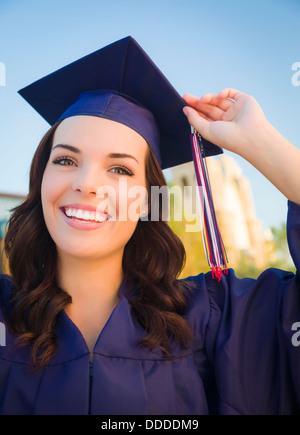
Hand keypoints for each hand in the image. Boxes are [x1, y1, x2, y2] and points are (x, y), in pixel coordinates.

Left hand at [183, 88, 299, 203]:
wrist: (250, 136)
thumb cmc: (228, 137)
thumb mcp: (206, 130)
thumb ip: (195, 120)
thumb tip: (185, 110)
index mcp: (219, 128)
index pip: (204, 117)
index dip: (195, 110)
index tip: (184, 105)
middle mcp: (227, 119)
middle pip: (209, 107)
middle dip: (198, 102)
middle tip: (186, 97)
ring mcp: (235, 110)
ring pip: (219, 100)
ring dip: (209, 98)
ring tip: (203, 99)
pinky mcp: (244, 101)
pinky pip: (232, 93)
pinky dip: (224, 92)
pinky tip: (219, 96)